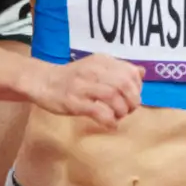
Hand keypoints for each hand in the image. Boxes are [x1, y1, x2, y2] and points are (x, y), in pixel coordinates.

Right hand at [25, 55, 141, 126]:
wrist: (44, 82)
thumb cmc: (72, 77)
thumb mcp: (96, 66)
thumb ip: (118, 70)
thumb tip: (141, 73)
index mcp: (102, 61)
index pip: (130, 72)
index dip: (137, 88)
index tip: (132, 97)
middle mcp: (94, 71)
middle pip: (125, 85)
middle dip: (132, 101)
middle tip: (129, 109)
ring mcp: (84, 86)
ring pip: (114, 98)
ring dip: (122, 111)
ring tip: (118, 116)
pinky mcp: (75, 102)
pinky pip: (99, 112)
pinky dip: (110, 120)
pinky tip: (110, 124)